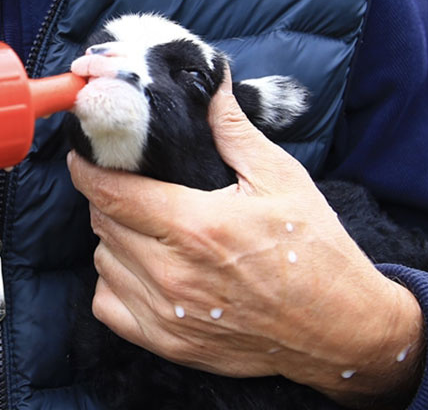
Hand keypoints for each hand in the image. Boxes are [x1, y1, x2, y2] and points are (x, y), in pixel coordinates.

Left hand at [67, 67, 425, 407]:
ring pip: (103, 261)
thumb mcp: (281, 179)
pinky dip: (117, 284)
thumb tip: (210, 82)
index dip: (88, 169)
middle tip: (139, 189)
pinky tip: (146, 270)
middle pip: (104, 223)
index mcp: (197, 226)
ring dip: (116, 241)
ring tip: (150, 229)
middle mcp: (174, 273)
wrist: (343, 330)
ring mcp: (168, 314)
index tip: (85, 156)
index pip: (111, 193)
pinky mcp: (170, 344)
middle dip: (112, 199)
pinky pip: (108, 305)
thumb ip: (233, 130)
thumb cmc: (316, 252)